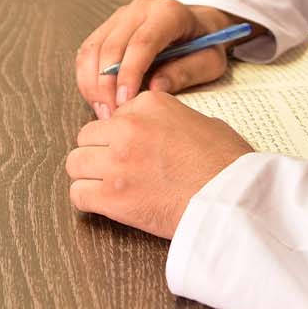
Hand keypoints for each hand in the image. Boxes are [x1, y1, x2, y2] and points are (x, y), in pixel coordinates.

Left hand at [65, 90, 252, 238]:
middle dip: (98, 153)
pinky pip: (78, 194)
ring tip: (109, 187)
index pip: (113, 116)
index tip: (133, 150)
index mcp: (149, 104)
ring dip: (88, 175)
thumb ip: (168, 119)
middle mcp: (128, 127)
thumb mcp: (201, 122)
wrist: (233, 200)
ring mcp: (116, 162)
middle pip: (86, 137)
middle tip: (116, 170)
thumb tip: (157, 131)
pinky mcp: (112, 196)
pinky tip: (106, 204)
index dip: (120, 136)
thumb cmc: (227, 164)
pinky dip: (88, 200)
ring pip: (75, 163)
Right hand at [74, 0, 238, 118]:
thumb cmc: (205, 45)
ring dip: (92, 84)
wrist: (199, 25)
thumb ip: (185, 73)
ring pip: (93, 49)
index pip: (141, 43)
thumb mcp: (209, 62)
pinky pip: (87, 52)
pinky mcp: (108, 26)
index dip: (129, 74)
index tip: (124, 102)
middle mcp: (140, 8)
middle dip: (106, 85)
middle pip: (112, 47)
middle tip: (111, 116)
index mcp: (169, 13)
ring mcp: (121, 16)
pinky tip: (97, 99)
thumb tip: (154, 89)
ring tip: (103, 112)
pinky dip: (87, 78)